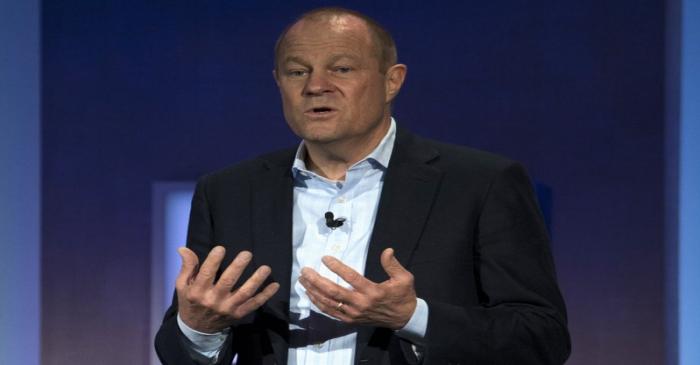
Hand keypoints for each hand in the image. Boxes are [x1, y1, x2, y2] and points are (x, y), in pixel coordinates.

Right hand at [176, 246, 279, 332]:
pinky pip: (254, 304)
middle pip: (228, 281)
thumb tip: (184, 248)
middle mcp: (213, 300)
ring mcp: (228, 308)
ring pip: (245, 293)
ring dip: (256, 280)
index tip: (221, 248)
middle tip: (247, 254)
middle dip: (238, 267)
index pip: (206, 273)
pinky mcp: (238, 314)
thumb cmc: (190, 301)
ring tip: (266, 268)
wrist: (197, 329)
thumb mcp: (183, 285)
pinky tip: (275, 285)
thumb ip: (187, 266)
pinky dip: (265, 295)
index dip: (214, 260)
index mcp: (198, 291)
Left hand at [299, 248, 416, 329]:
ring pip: (329, 303)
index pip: (351, 277)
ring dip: (314, 291)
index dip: (337, 267)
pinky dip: (318, 303)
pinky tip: (311, 294)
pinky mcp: (350, 320)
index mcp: (373, 291)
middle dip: (316, 280)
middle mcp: (361, 304)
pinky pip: (331, 312)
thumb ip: (393, 264)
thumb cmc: (403, 296)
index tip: (325, 258)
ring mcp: (353, 314)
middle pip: (333, 292)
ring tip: (303, 279)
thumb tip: (387, 250)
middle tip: (305, 270)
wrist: (403, 319)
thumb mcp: (404, 278)